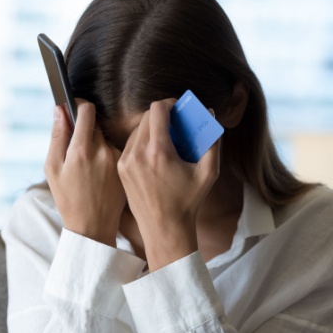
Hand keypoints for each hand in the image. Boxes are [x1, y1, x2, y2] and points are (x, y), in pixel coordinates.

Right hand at [44, 102, 125, 246]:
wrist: (92, 226)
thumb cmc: (68, 199)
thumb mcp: (52, 169)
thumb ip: (57, 136)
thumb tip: (60, 110)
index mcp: (81, 150)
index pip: (86, 110)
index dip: (79, 105)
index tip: (74, 107)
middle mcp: (103, 151)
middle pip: (96, 124)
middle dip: (86, 129)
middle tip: (77, 147)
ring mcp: (118, 159)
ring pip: (105, 138)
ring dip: (96, 144)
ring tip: (88, 168)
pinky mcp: (127, 167)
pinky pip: (115, 151)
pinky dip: (106, 157)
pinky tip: (100, 175)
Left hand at [117, 100, 219, 270]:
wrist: (163, 228)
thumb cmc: (188, 201)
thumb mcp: (208, 172)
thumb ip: (212, 140)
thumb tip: (209, 113)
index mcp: (158, 151)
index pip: (157, 110)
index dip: (169, 104)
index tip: (177, 108)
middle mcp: (137, 154)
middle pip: (146, 117)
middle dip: (161, 116)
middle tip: (175, 123)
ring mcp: (125, 161)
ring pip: (136, 130)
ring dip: (151, 129)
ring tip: (165, 139)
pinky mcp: (120, 169)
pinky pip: (130, 145)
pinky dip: (141, 142)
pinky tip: (153, 153)